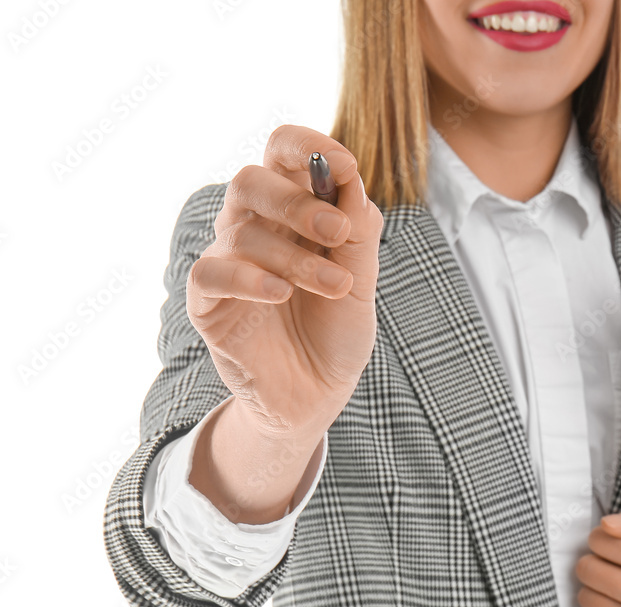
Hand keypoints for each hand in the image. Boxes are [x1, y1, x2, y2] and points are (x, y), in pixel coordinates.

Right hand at [186, 124, 383, 442]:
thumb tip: (350, 178)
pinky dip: (248, 278)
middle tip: (337, 233)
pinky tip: (280, 294)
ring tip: (336, 289)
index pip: (281, 152)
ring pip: (242, 231)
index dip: (307, 146)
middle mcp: (253, 228)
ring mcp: (227, 262)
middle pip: (251, 180)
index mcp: (291, 211)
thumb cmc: (336, 331)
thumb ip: (358, 232)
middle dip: (297, 202)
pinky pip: (212, 272)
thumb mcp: (361, 282)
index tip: (344, 164)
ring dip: (296, 258)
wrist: (318, 394)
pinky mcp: (207, 303)